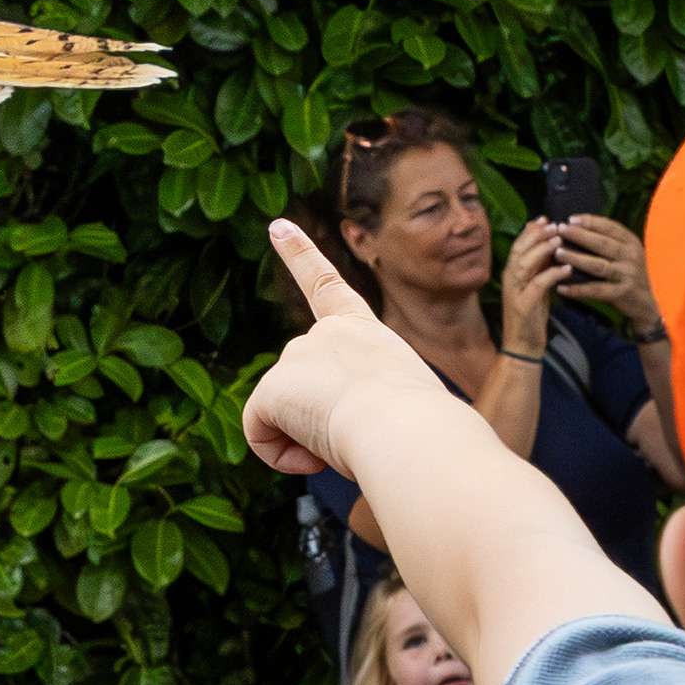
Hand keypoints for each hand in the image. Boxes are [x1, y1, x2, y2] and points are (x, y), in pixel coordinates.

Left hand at [247, 220, 461, 481]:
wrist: (411, 430)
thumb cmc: (424, 432)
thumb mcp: (406, 405)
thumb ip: (370, 405)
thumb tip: (331, 440)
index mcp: (365, 332)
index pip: (328, 287)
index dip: (300, 254)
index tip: (277, 226)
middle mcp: (327, 333)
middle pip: (303, 387)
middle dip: (320, 419)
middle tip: (362, 433)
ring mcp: (297, 355)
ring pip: (284, 415)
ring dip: (310, 440)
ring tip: (351, 439)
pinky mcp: (273, 388)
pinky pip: (261, 434)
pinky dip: (279, 455)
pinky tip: (313, 458)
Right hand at [496, 218, 567, 346]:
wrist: (522, 346)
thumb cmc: (530, 316)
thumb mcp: (535, 288)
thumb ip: (539, 269)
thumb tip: (549, 248)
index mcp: (511, 274)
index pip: (518, 246)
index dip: (530, 231)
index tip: (544, 218)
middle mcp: (510, 279)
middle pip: (519, 250)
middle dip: (536, 235)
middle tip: (553, 224)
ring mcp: (515, 292)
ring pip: (526, 263)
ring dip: (542, 250)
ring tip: (558, 240)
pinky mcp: (524, 305)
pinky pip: (539, 284)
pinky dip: (552, 274)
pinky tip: (566, 268)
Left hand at [554, 213, 655, 330]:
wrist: (646, 303)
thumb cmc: (628, 273)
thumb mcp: (626, 254)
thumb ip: (609, 242)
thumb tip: (576, 228)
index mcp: (631, 243)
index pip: (610, 227)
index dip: (590, 222)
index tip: (571, 219)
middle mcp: (631, 256)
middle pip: (603, 244)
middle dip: (580, 235)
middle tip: (561, 229)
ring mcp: (628, 275)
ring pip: (598, 266)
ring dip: (576, 259)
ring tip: (558, 253)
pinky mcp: (622, 293)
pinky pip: (596, 290)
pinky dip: (578, 289)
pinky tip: (562, 287)